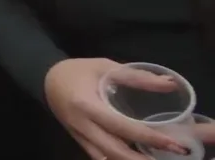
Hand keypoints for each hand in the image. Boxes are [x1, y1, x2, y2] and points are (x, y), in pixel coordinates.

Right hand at [44, 58, 192, 159]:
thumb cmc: (76, 71)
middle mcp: (82, 125)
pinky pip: (99, 156)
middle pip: (114, 150)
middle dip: (142, 159)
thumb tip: (169, 84)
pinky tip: (133, 158)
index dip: (148, 137)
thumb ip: (136, 77)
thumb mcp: (104, 67)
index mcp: (87, 105)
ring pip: (106, 158)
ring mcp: (79, 136)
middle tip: (170, 157)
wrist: (44, 79)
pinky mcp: (79, 141)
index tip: (173, 143)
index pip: (121, 126)